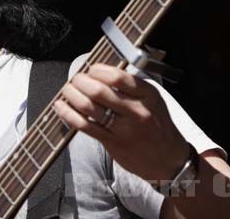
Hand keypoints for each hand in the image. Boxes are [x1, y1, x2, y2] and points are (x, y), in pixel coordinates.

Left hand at [53, 63, 189, 182]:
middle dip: (80, 81)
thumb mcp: (153, 100)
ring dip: (72, 95)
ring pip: (89, 108)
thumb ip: (130, 86)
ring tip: (67, 90)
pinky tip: (61, 107)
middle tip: (75, 79)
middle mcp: (137, 111)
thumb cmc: (157, 126)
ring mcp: (124, 129)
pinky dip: (69, 114)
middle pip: (99, 91)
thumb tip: (100, 72)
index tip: (90, 69)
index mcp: (148, 95)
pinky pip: (84, 126)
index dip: (97, 70)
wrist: (168, 160)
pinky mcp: (112, 143)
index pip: (117, 77)